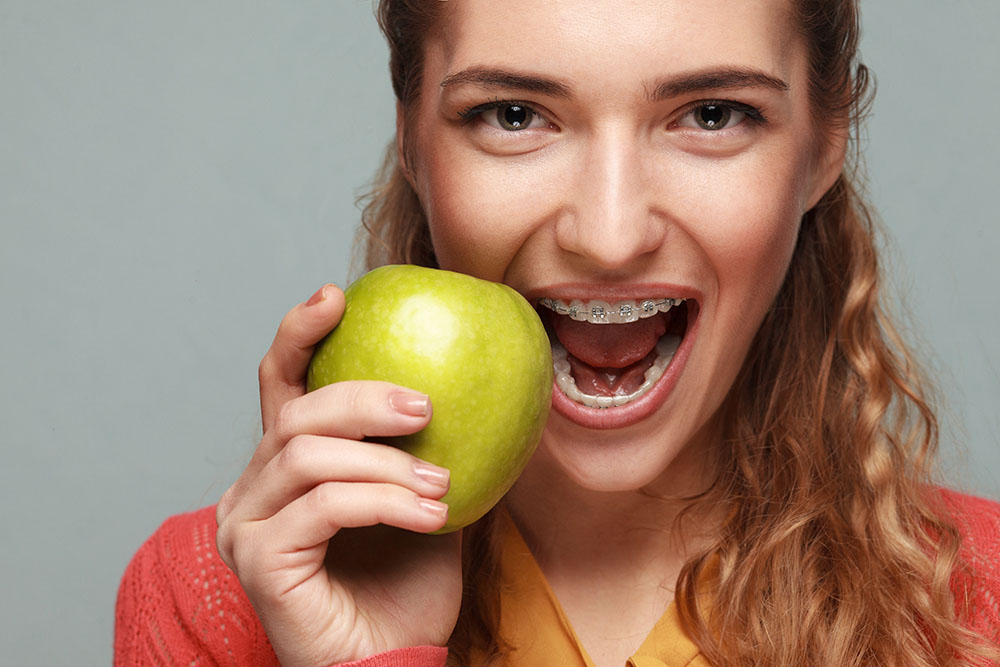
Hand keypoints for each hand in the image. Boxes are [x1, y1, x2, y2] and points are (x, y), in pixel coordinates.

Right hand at [216, 284, 462, 665]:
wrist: (391, 663)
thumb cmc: (406, 588)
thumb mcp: (426, 501)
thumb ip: (428, 449)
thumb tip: (479, 386)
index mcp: (285, 469)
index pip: (280, 386)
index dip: (299, 334)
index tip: (338, 297)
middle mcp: (253, 490)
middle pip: (297, 414)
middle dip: (364, 399)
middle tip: (426, 407)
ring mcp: (247, 526)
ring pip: (308, 455)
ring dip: (386, 463)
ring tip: (440, 485)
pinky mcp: (259, 560)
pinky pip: (324, 505)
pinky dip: (384, 501)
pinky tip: (429, 516)